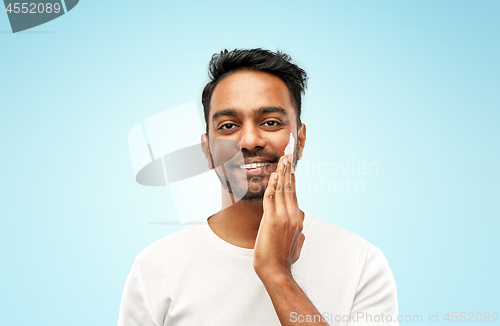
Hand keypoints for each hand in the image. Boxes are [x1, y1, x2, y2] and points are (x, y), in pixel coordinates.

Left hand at [253, 153, 304, 279]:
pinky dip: (272, 185)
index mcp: (297, 220)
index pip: (294, 195)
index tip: (291, 168)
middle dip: (288, 170)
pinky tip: (272, 175)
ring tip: (282, 160)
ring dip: (281, 173)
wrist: (277, 271)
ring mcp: (284, 218)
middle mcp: (293, 216)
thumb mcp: (296, 246)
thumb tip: (301, 231)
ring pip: (282, 190)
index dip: (292, 179)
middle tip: (288, 156)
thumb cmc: (284, 261)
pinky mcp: (272, 220)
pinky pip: (271, 198)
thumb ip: (299, 235)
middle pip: (290, 188)